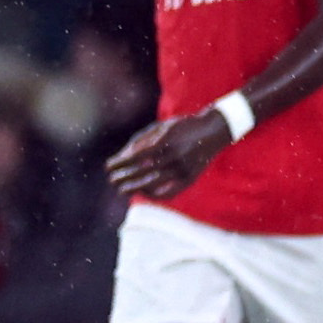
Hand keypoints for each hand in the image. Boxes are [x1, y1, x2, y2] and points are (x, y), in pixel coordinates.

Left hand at [105, 111, 233, 198]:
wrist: (214, 131)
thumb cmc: (183, 127)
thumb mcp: (162, 126)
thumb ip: (142, 140)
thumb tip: (123, 155)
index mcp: (165, 141)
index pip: (136, 156)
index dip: (120, 163)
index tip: (108, 166)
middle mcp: (174, 157)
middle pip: (143, 173)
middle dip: (124, 178)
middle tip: (111, 180)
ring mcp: (184, 169)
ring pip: (155, 185)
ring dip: (135, 188)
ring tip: (122, 190)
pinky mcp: (191, 178)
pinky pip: (170, 192)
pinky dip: (155, 195)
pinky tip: (143, 193)